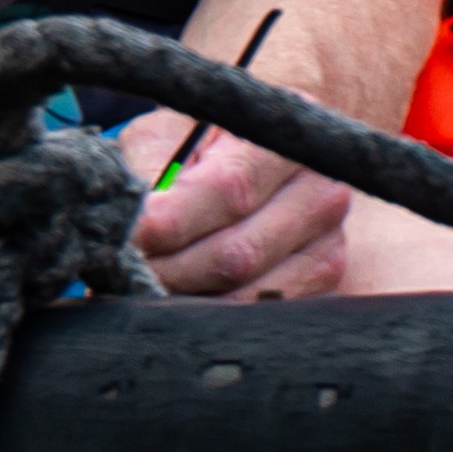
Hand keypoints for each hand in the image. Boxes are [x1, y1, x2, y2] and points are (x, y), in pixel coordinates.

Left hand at [124, 109, 349, 296]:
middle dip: (169, 271)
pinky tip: (182, 300)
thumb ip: (146, 170)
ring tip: (147, 286)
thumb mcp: (169, 134)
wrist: (258, 156)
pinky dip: (212, 317)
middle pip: (237, 254)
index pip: (228, 190)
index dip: (170, 223)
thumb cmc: (201, 143)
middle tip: (124, 273)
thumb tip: (123, 223)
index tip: (127, 239)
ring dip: (186, 300)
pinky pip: (258, 316)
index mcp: (283, 140)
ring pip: (246, 294)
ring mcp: (328, 243)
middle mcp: (319, 191)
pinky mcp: (321, 282)